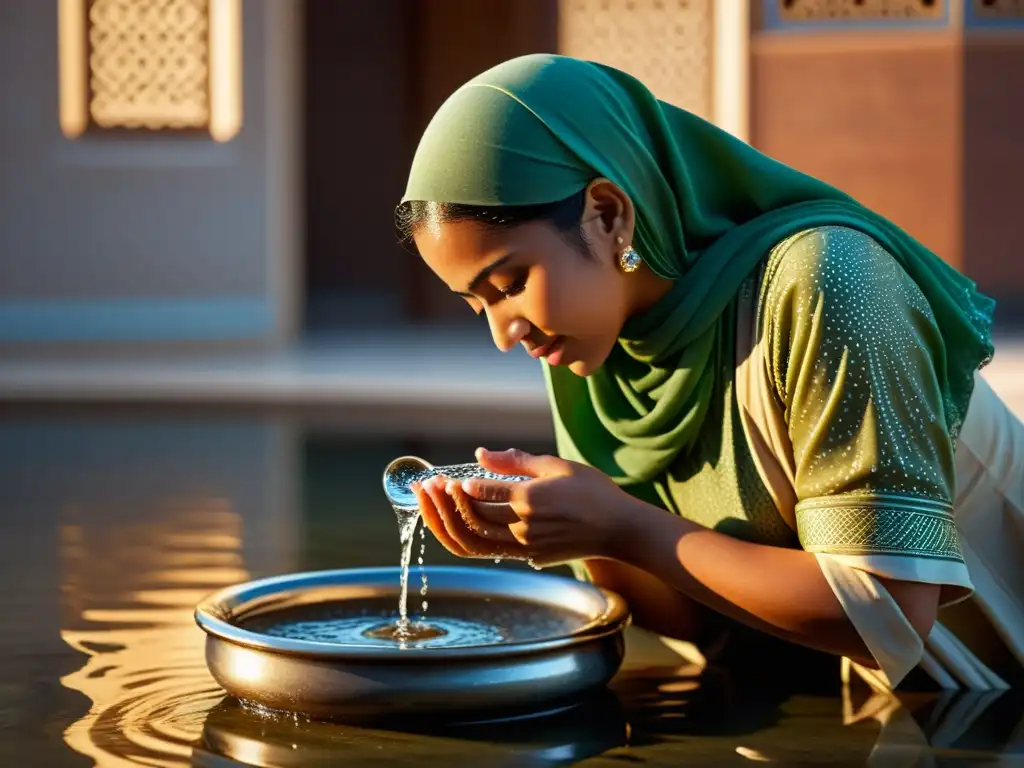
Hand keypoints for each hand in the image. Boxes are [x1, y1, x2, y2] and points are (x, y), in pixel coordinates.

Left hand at [412, 447, 633, 566]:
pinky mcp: (528, 557)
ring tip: (431, 506)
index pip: (481, 493)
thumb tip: (478, 455)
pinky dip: (463, 538)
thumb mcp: (557, 465)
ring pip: (473, 540)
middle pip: (471, 518)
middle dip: (442, 503)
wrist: (618, 529)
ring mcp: (525, 546)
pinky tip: (452, 522)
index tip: (441, 478)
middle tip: (426, 487)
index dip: (455, 486)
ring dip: (445, 523)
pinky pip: (485, 551)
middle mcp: (524, 526)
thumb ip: (516, 460)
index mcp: (531, 498)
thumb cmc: (592, 491)